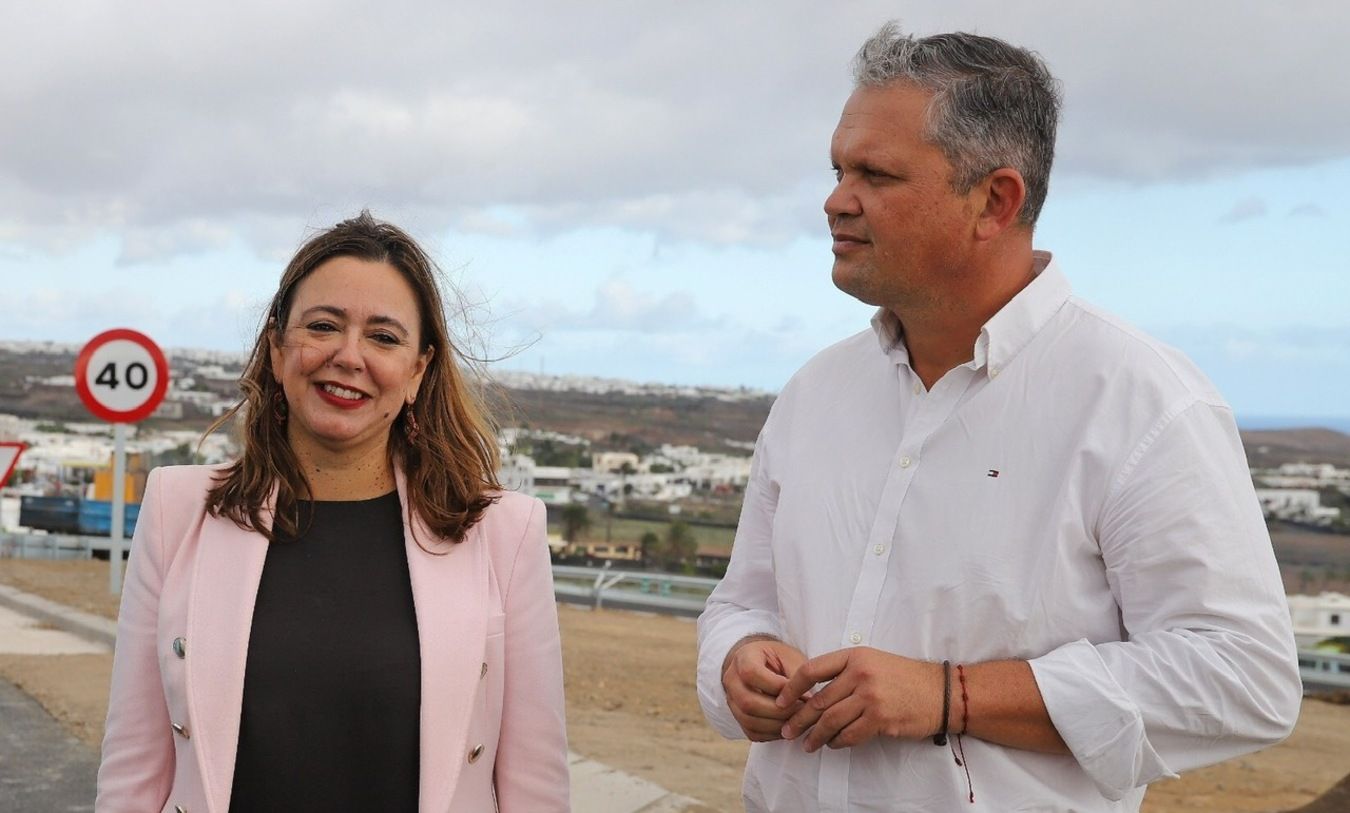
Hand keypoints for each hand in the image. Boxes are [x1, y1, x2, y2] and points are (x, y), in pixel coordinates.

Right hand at [721, 637, 809, 741]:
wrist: (763, 666)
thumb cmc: (780, 660)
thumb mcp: (790, 658)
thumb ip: (796, 676)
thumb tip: (806, 699)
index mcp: (743, 657)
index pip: (751, 673)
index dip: (775, 686)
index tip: (799, 691)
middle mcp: (731, 680)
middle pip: (748, 702)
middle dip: (779, 710)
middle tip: (802, 709)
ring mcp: (732, 701)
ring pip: (749, 721)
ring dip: (777, 724)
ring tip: (798, 719)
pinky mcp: (738, 718)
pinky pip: (753, 733)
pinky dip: (773, 733)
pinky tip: (788, 725)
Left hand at [775, 647, 941, 751]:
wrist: (941, 692)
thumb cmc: (905, 677)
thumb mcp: (873, 661)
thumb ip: (845, 672)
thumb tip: (814, 692)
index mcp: (855, 656)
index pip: (812, 669)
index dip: (792, 687)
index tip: (781, 701)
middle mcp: (860, 674)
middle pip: (818, 700)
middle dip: (799, 719)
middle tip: (787, 731)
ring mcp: (871, 697)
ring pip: (831, 720)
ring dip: (815, 736)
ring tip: (807, 745)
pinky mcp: (880, 718)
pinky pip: (850, 735)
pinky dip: (838, 742)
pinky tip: (833, 745)